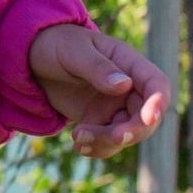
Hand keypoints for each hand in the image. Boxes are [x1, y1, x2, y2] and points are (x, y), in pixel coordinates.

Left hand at [27, 20, 169, 158]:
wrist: (33, 59)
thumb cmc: (57, 45)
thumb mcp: (73, 51)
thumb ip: (97, 68)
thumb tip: (125, 85)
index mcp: (128, 62)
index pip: (156, 83)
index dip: (159, 102)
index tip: (149, 119)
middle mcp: (128, 87)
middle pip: (146, 117)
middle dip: (131, 131)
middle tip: (113, 137)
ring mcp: (115, 106)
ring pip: (127, 134)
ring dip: (108, 142)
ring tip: (77, 137)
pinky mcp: (100, 121)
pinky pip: (108, 142)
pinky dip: (97, 147)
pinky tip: (77, 144)